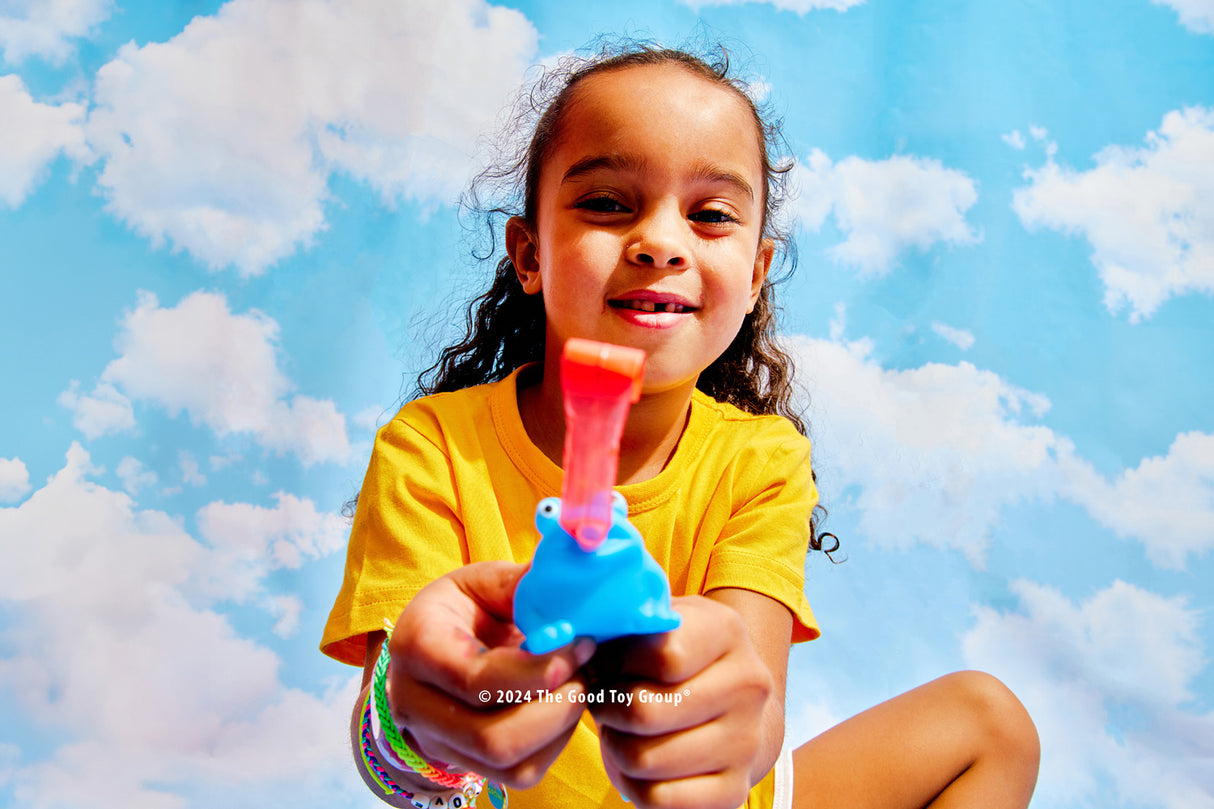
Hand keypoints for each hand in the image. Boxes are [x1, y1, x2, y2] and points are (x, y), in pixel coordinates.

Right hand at [384, 560, 594, 788]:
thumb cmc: (465, 608)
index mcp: (417, 647)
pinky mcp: (465, 763)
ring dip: (560, 728)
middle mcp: (415, 704)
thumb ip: (525, 586)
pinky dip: (555, 744)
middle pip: (492, 738)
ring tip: (579, 686)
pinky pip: (520, 774)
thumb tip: (578, 585)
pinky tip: (564, 707)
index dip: (539, 670)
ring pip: (508, 763)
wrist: (434, 645)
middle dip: (556, 707)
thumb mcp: (485, 582)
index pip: (476, 680)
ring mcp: (436, 741)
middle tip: (586, 671)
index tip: (581, 644)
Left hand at [588, 595, 773, 808]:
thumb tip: (578, 641)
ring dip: (614, 748)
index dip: (616, 663)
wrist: (737, 705)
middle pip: (646, 712)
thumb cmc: (678, 656)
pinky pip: (659, 799)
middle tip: (602, 704)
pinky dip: (632, 786)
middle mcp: (748, 684)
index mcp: (727, 631)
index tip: (604, 665)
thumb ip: (624, 620)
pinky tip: (635, 765)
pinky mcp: (736, 789)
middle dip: (607, 710)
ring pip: (645, 759)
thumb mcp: (661, 622)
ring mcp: (747, 741)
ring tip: (618, 732)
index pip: (664, 655)